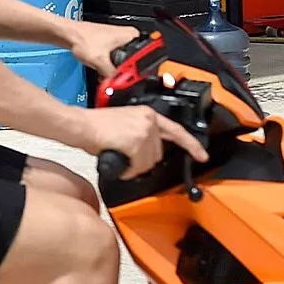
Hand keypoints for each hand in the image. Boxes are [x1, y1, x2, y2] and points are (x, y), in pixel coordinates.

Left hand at [70, 21, 142, 76]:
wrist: (68, 34)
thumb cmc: (82, 38)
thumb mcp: (100, 60)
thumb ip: (111, 74)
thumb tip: (117, 84)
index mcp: (132, 35)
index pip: (145, 54)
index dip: (137, 69)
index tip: (130, 78)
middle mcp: (127, 35)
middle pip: (133, 60)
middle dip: (124, 71)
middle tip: (117, 77)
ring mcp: (118, 40)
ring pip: (122, 61)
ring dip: (115, 69)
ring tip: (105, 72)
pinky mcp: (109, 45)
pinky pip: (114, 59)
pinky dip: (109, 66)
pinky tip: (102, 69)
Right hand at [79, 106, 207, 178]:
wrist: (80, 125)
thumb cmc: (94, 125)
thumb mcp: (124, 123)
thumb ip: (140, 134)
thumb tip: (144, 154)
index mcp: (148, 114)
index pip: (177, 131)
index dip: (192, 145)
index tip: (202, 155)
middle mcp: (150, 120)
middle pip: (158, 153)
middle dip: (143, 161)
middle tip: (126, 158)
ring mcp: (145, 132)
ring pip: (149, 162)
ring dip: (134, 166)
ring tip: (119, 157)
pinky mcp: (137, 143)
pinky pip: (138, 166)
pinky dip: (127, 170)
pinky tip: (117, 160)